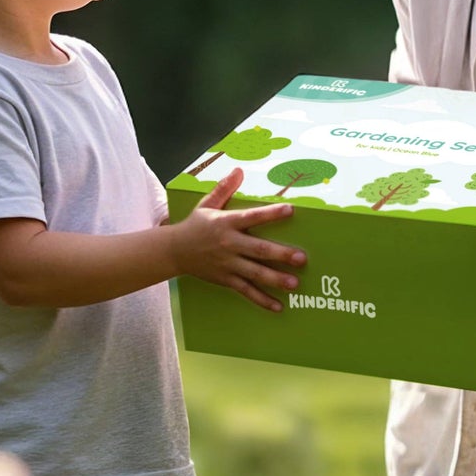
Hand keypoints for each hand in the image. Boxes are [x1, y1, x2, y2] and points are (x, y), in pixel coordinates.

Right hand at [172, 168, 305, 311]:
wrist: (174, 251)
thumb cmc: (195, 225)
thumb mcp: (207, 204)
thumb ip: (225, 188)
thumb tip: (239, 170)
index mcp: (227, 223)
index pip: (252, 217)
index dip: (271, 213)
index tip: (291, 210)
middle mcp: (229, 244)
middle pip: (258, 249)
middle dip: (280, 254)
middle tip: (301, 258)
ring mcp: (228, 264)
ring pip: (254, 273)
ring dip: (275, 279)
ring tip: (294, 284)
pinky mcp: (226, 279)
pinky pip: (246, 291)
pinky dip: (261, 299)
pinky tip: (278, 306)